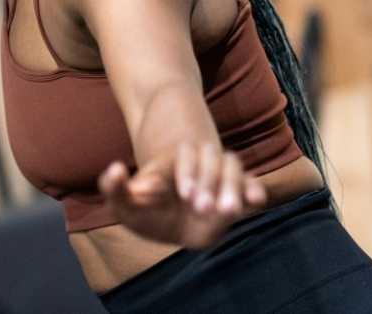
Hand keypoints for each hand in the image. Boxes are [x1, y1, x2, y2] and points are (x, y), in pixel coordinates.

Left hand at [98, 142, 266, 248]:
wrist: (166, 203)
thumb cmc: (144, 202)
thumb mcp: (124, 201)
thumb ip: (117, 190)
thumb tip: (116, 172)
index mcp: (170, 161)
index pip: (180, 160)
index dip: (186, 172)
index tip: (183, 192)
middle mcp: (197, 160)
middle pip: (209, 160)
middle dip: (208, 181)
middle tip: (200, 205)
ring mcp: (218, 172)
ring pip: (230, 165)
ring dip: (230, 184)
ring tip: (228, 209)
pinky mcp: (235, 189)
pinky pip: (248, 182)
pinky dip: (253, 186)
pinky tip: (255, 199)